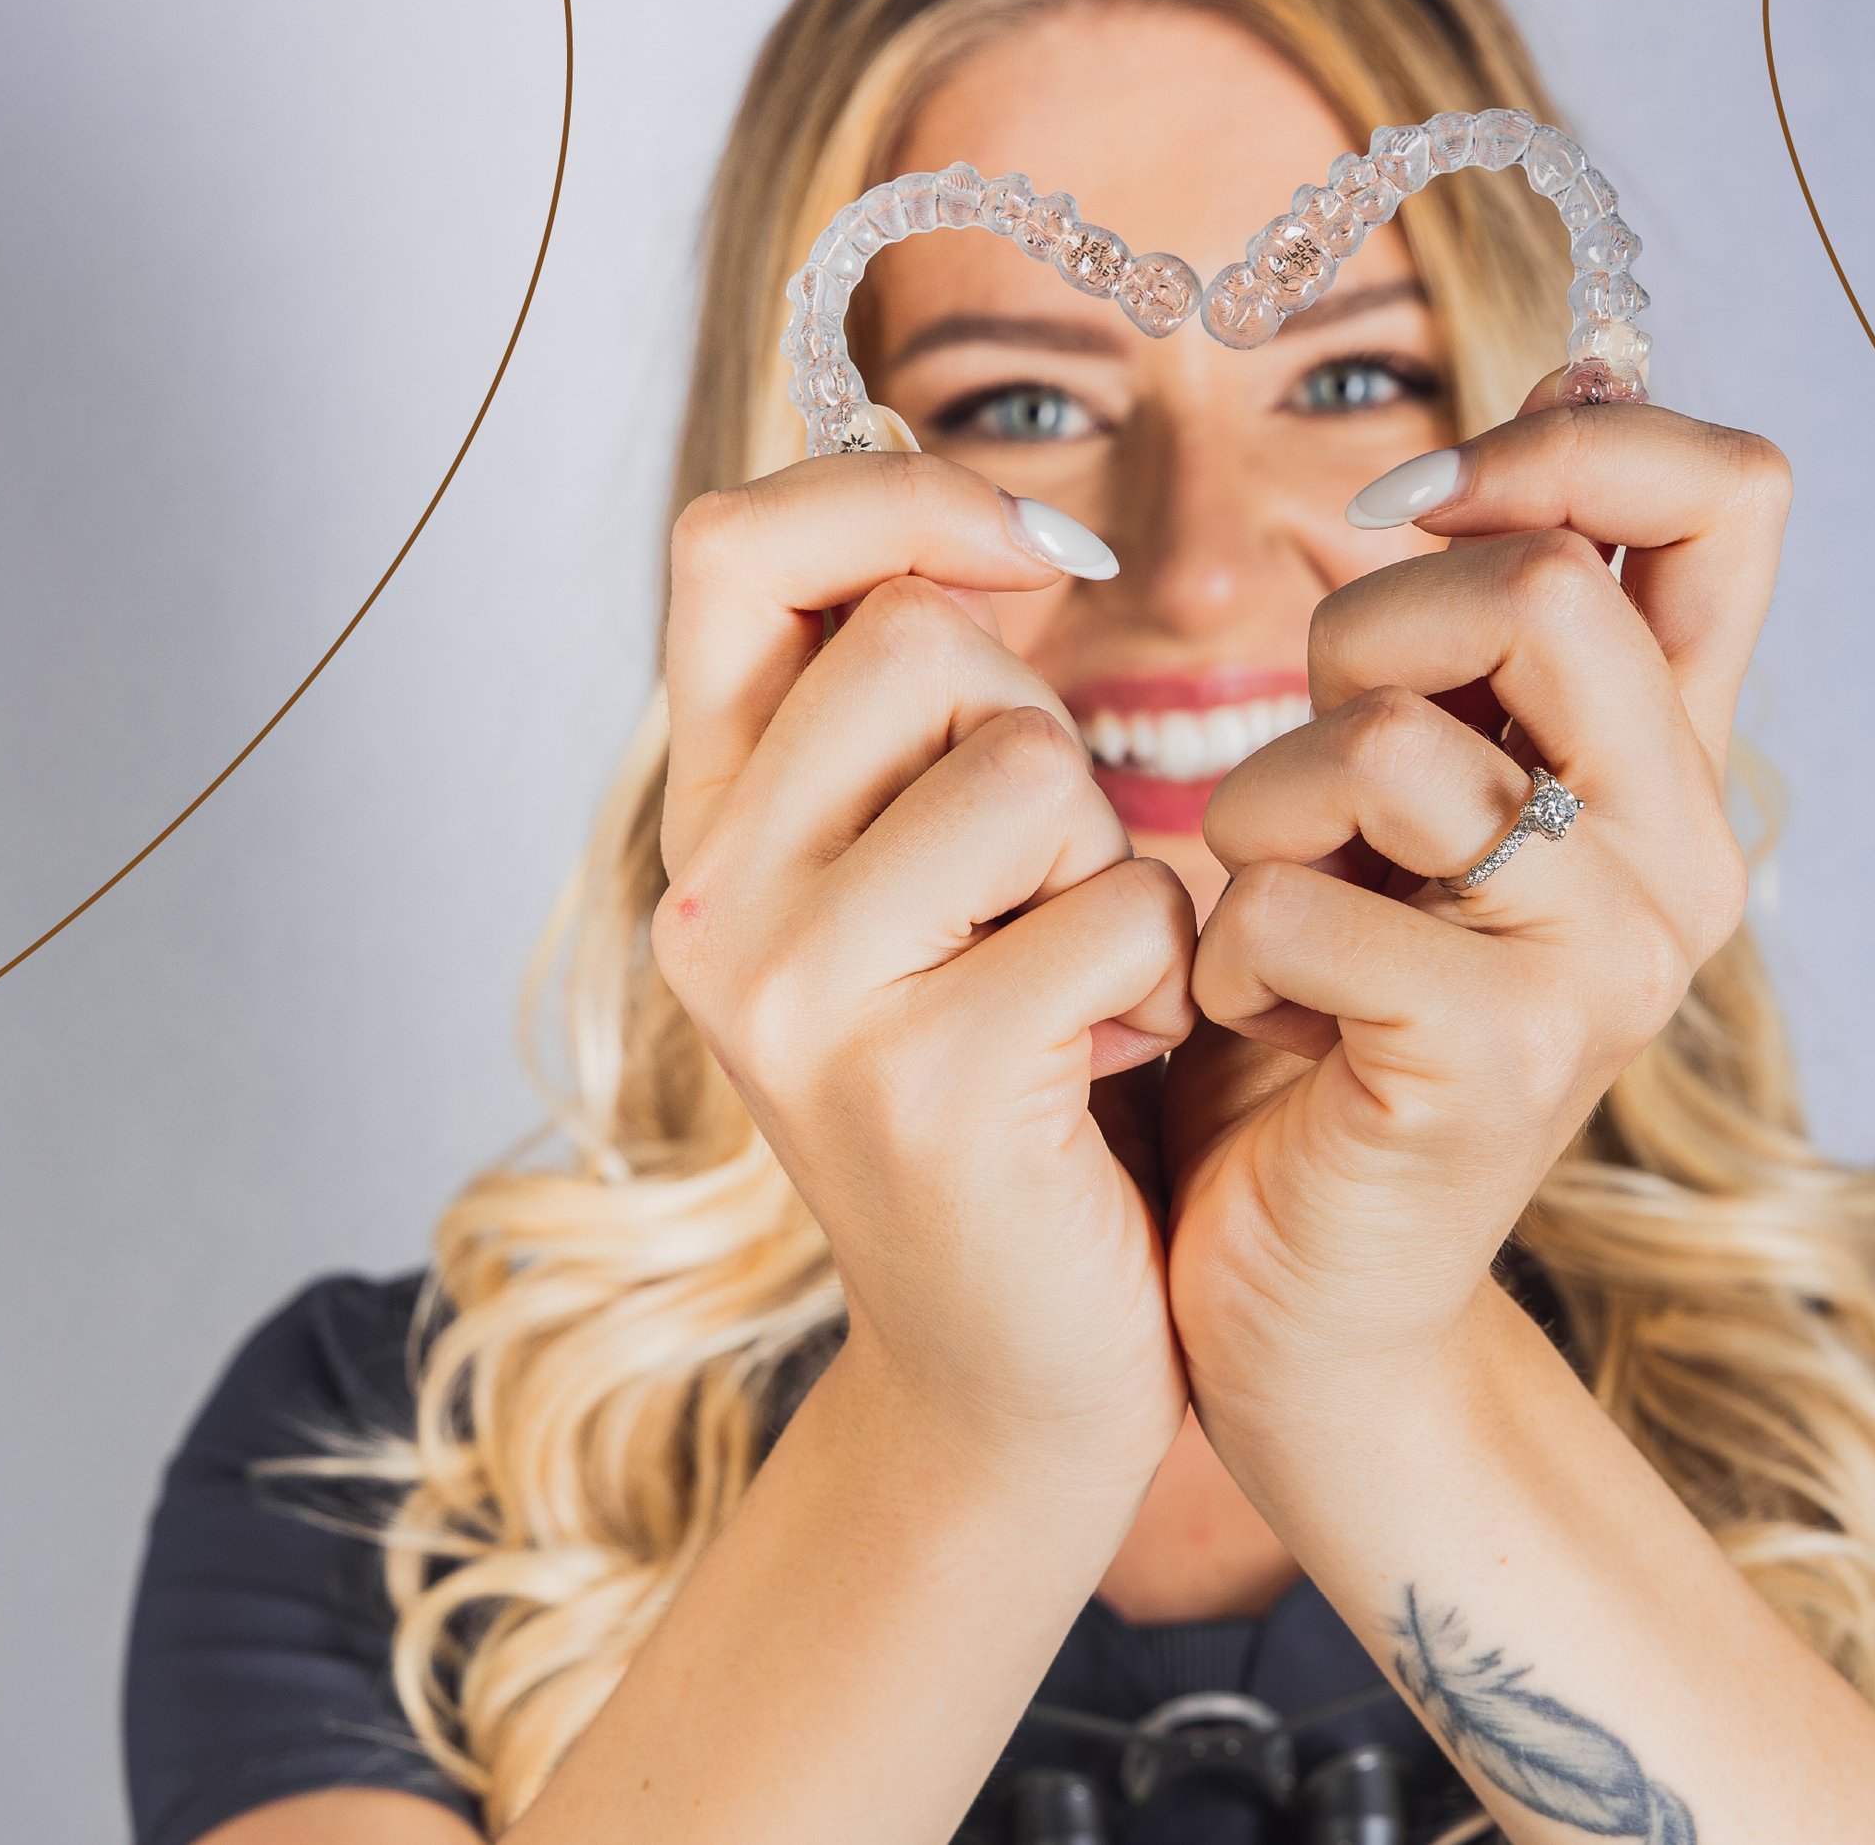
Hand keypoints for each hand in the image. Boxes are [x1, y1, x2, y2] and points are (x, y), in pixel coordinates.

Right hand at [650, 452, 1196, 1491]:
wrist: (1014, 1376)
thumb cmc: (1015, 1093)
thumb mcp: (928, 889)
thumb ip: (911, 727)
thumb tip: (991, 522)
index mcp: (709, 829)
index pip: (731, 547)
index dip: (894, 498)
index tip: (1031, 557)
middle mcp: (712, 901)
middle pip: (920, 638)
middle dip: (1043, 738)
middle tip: (1044, 892)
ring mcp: (798, 994)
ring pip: (1029, 764)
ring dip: (1109, 866)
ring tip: (1078, 990)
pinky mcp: (922, 1079)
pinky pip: (1120, 906)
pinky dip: (1165, 975)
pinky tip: (1110, 1071)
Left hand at [1162, 387, 1790, 1427]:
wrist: (1312, 1297)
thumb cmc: (1332, 1017)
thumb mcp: (1413, 792)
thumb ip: (1492, 623)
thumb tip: (1588, 348)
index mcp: (1666, 764)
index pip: (1732, 498)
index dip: (1568, 444)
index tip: (1423, 506)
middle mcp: (1682, 852)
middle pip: (1540, 590)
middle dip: (1355, 640)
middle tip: (1312, 771)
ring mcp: (1609, 963)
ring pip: (1385, 744)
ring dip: (1258, 819)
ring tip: (1266, 927)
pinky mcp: (1503, 1060)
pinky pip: (1298, 902)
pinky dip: (1226, 953)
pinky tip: (1255, 1029)